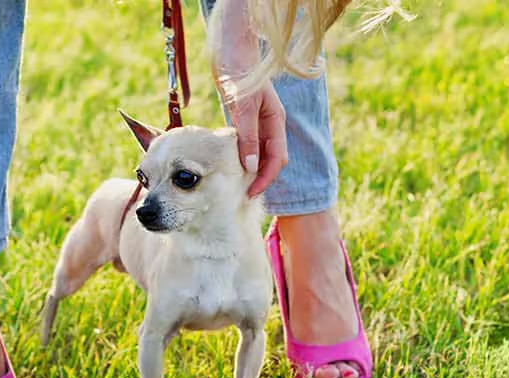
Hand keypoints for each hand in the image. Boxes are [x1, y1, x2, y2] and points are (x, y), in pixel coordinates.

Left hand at [226, 80, 287, 196]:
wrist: (230, 51)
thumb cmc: (239, 74)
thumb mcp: (243, 107)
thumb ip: (248, 137)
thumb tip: (250, 166)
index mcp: (276, 121)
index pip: (277, 159)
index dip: (265, 178)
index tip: (251, 193)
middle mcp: (271, 124)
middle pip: (271, 159)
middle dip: (261, 178)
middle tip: (244, 195)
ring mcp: (259, 122)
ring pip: (259, 153)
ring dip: (251, 170)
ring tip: (237, 185)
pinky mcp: (245, 120)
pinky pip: (247, 145)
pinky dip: (241, 157)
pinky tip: (230, 165)